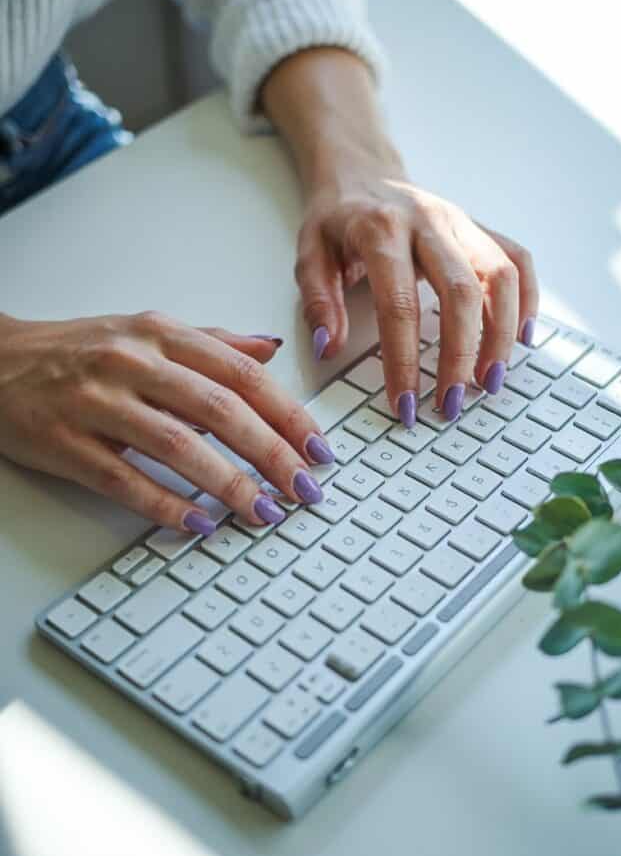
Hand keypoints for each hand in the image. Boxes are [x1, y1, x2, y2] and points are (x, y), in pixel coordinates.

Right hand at [0, 312, 334, 532]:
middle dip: (271, 453)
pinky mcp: (65, 443)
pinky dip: (164, 504)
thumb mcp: (147, 331)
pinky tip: (199, 524)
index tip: (319, 448)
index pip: (240, 375)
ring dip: (227, 483)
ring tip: (264, 512)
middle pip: (218, 410)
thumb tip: (268, 350)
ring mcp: (97, 403)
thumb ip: (211, 342)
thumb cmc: (79, 349)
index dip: (287, 413)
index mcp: (161, 334)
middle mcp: (133, 363)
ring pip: (176, 445)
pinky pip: (123, 479)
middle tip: (305, 489)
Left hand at [297, 169, 537, 423]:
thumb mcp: (309, 253)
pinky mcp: (480, 227)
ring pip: (500, 275)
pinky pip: (517, 259)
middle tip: (452, 403)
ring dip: (502, 333)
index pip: (398, 304)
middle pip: (460, 292)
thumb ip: (317, 301)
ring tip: (491, 380)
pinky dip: (528, 299)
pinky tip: (522, 337)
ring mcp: (460, 222)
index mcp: (380, 229)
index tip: (405, 403)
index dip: (403, 359)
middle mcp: (428, 222)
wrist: (363, 170)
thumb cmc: (337, 219)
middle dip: (460, 355)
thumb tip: (329, 348)